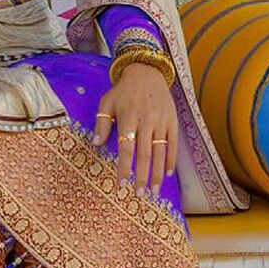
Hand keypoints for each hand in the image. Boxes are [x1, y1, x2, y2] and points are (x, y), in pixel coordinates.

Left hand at [91, 62, 177, 195]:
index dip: (124, 167)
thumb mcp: (107, 102)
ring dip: (157, 173)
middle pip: (145, 153)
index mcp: (128, 116)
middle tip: (139, 195)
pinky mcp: (172, 121)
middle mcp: (146, 120)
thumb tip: (95, 144)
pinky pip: (173, 144)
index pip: (126, 147)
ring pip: (160, 151)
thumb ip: (101, 123)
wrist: (147, 72)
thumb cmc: (123, 90)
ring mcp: (161, 121)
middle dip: (141, 176)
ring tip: (153, 190)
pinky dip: (171, 159)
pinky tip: (168, 173)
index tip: (122, 184)